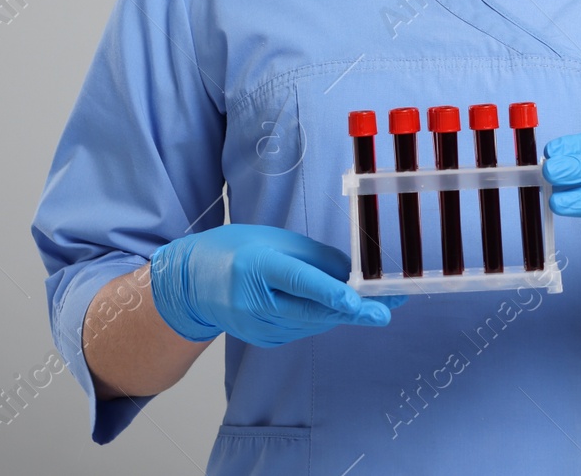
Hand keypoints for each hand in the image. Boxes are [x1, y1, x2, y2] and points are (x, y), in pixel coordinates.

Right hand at [149, 223, 405, 345]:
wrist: (192, 282)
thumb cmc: (238, 250)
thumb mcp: (277, 241)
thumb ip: (316, 258)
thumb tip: (353, 276)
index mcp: (256, 267)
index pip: (299, 282)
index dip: (331, 293)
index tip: (359, 301)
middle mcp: (253, 301)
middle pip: (311, 311)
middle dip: (353, 311)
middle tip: (387, 310)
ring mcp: (256, 326)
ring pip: (311, 323)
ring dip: (340, 313)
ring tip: (369, 302)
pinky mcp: (262, 340)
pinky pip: (301, 329)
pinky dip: (319, 318)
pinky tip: (329, 307)